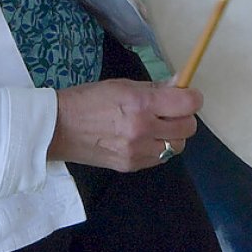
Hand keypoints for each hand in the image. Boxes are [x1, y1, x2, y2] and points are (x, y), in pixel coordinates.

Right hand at [50, 79, 200, 171]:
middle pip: (188, 128)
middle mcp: (143, 129)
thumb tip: (179, 87)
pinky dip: (158, 148)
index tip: (187, 96)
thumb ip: (154, 89)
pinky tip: (144, 139)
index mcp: (141, 104)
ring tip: (156, 127)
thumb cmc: (89, 100)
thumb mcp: (123, 85)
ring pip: (178, 146)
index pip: (188, 104)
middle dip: (184, 117)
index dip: (193, 98)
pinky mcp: (131, 166)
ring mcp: (138, 151)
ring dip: (173, 135)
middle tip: (171, 112)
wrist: (59, 129)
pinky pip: (160, 158)